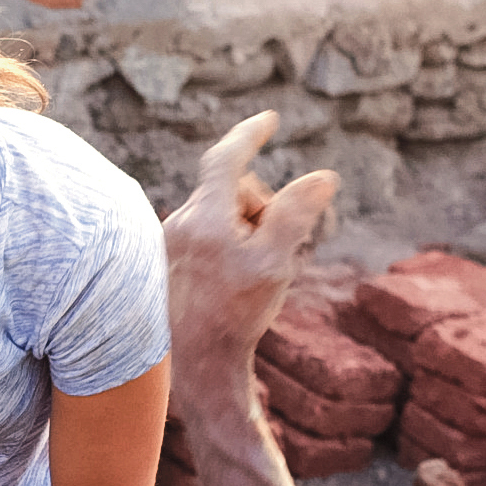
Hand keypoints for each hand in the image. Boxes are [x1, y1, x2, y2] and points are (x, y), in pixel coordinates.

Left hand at [162, 114, 339, 387]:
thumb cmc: (234, 316)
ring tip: (251, 277)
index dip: (250, 135)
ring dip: (243, 233)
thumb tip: (323, 176)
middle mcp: (177, 223)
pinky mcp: (162, 263)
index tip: (270, 121)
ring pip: (218, 216)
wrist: (193, 365)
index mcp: (202, 217)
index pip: (226, 158)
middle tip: (275, 253)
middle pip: (231, 192)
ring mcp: (166, 243)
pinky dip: (225, 248)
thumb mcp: (275, 264)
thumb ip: (296, 215)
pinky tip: (229, 287)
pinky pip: (203, 237)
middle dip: (260, 210)